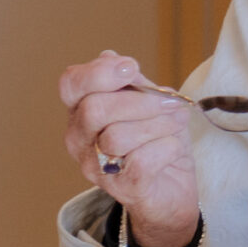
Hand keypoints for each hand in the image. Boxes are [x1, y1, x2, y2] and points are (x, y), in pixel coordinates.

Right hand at [59, 50, 199, 246]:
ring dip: (159, 124)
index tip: (131, 68)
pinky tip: (173, 147)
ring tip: (177, 123)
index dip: (99, 72)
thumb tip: (110, 57)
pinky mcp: (122, 189)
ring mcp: (97, 169)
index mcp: (81, 112)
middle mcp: (79, 141)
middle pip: (94, 109)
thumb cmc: (157, 141)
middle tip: (172, 102)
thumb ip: (131, 83)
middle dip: (141, 101)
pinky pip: (142, 160)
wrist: (173, 189)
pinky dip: (167, 148)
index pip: (70, 84)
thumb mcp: (148, 103)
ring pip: (118, 136)